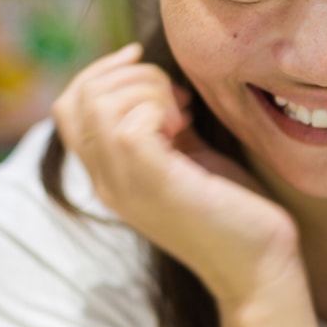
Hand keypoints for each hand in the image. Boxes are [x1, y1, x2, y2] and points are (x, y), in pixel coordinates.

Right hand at [53, 43, 300, 306]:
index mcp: (109, 174)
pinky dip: (160, 107)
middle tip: (178, 97)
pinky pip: (131, 124)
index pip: (68, 107)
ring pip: (100, 105)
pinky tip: (188, 125)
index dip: (100, 71)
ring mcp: (125, 186)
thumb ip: (163, 125)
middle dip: (131, 75)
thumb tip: (156, 80)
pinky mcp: (156, 185)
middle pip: (79, 98)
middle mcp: (107, 182)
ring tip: (184, 113)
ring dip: (148, 88)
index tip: (141, 59)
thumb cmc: (233, 209)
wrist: (259, 267)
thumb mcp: (188, 156)